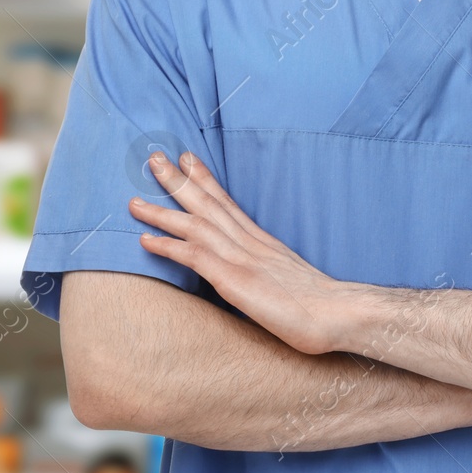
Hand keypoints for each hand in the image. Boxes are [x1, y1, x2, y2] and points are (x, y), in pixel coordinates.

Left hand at [131, 151, 350, 355]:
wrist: (337, 315)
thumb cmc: (319, 307)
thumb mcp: (288, 281)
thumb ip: (267, 272)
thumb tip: (254, 277)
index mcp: (264, 242)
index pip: (228, 203)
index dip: (206, 180)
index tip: (188, 159)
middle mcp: (252, 243)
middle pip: (210, 204)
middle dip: (179, 180)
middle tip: (153, 157)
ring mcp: (243, 259)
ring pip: (197, 225)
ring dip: (164, 210)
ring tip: (134, 200)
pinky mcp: (237, 280)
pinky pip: (197, 257)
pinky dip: (170, 246)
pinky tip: (146, 241)